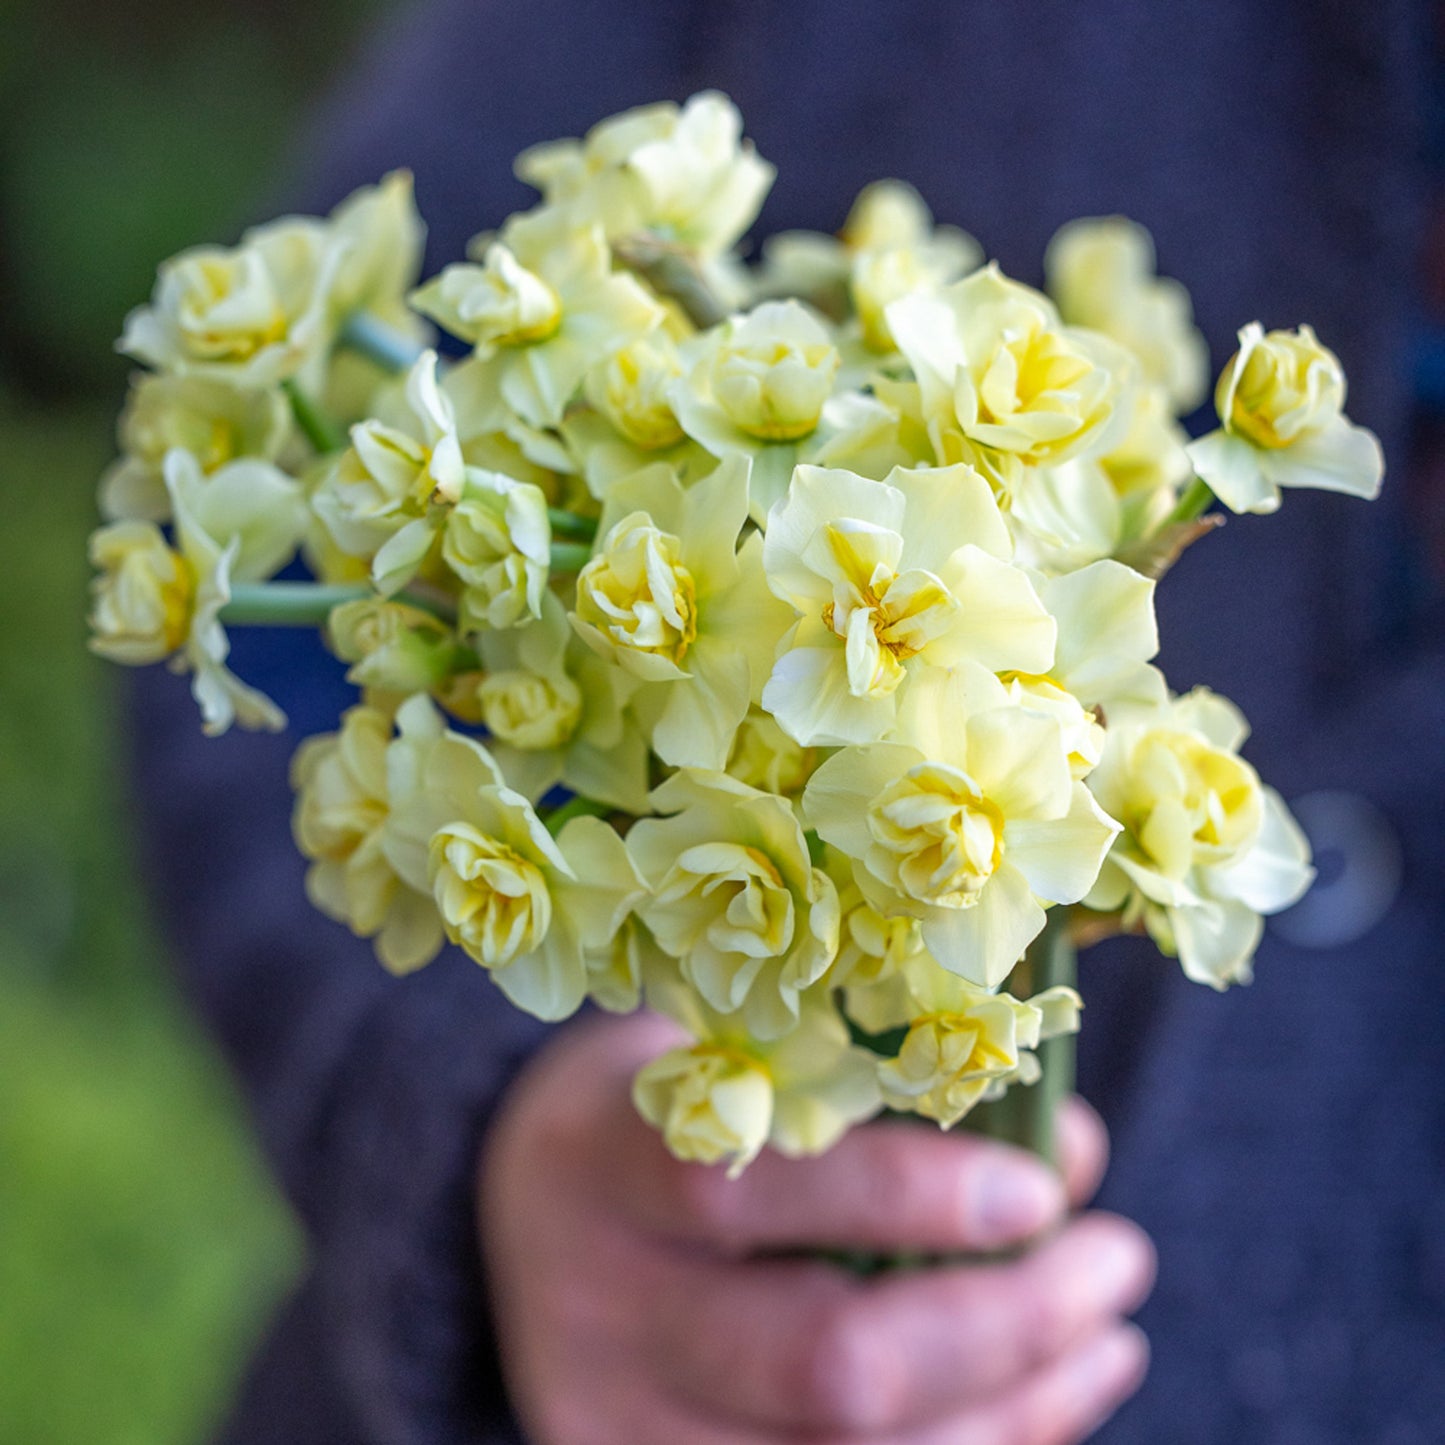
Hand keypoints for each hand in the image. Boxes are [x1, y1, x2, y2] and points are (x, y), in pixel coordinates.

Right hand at [479, 1011, 1153, 1444]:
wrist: (529, 1217)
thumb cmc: (655, 1111)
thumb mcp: (726, 1059)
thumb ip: (872, 1092)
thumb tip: (1066, 1152)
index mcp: (604, 1161)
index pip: (747, 1190)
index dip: (905, 1194)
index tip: (1043, 1186)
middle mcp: (605, 1309)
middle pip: (817, 1362)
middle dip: (1000, 1324)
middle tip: (1114, 1258)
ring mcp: (625, 1425)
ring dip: (1016, 1407)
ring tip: (1108, 1335)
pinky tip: (1045, 1401)